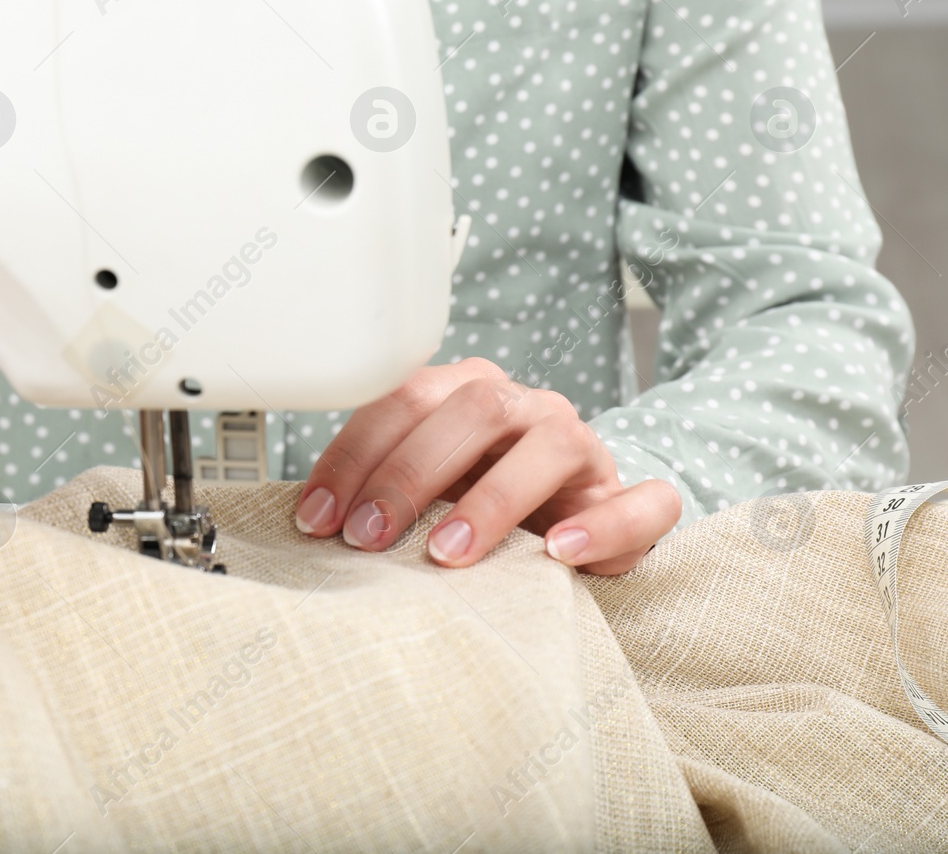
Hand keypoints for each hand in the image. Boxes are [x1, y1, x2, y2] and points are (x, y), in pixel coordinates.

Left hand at [292, 359, 680, 574]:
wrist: (569, 524)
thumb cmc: (477, 502)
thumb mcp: (424, 487)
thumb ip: (378, 485)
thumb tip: (310, 518)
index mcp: (465, 392)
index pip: (403, 399)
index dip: (355, 455)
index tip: (317, 517)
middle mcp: (524, 406)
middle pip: (470, 411)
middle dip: (409, 473)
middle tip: (367, 536)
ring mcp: (582, 444)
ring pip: (546, 445)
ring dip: (490, 501)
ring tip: (446, 554)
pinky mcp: (630, 495)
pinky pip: (637, 501)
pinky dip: (601, 526)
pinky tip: (557, 553)